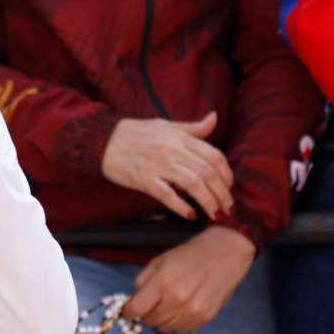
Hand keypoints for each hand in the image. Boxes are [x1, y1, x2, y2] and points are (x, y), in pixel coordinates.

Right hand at [101, 112, 234, 220]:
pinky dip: (181, 206)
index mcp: (180, 137)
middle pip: (207, 173)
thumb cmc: (137, 133)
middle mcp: (173, 150)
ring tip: (215, 214)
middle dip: (222, 194)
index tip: (229, 187)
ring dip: (208, 202)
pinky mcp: (143, 179)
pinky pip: (167, 194)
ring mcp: (158, 165)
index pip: (214, 156)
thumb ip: (192, 128)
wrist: (104, 141)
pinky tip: (190, 215)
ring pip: (192, 185)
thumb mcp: (166, 125)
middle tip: (228, 208)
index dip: (227, 174)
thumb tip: (215, 118)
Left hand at [121, 226, 255, 333]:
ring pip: (165, 328)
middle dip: (146, 313)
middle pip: (150, 321)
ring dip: (162, 319)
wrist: (225, 254)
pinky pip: (182, 330)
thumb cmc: (189, 255)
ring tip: (169, 303)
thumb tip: (134, 301)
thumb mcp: (159, 260)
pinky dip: (178, 322)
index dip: (128, 312)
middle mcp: (178, 300)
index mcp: (163, 282)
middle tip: (153, 302)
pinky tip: (183, 307)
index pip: (137, 310)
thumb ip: (142, 280)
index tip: (127, 311)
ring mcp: (193, 311)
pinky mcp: (206, 318)